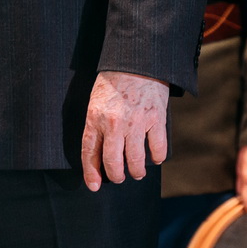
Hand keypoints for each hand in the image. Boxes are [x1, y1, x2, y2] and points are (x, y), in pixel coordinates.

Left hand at [80, 70, 169, 190]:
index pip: (89, 152)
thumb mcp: (96, 101)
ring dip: (137, 171)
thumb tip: (99, 153)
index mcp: (95, 117)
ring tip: (137, 172)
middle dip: (116, 176)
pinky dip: (157, 158)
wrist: (136, 61)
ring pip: (136, 161)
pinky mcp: (156, 119)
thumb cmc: (113, 82)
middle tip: (119, 177)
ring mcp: (136, 122)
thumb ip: (97, 125)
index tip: (94, 185)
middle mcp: (114, 123)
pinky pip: (158, 149)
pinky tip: (155, 157)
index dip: (91, 172)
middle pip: (113, 163)